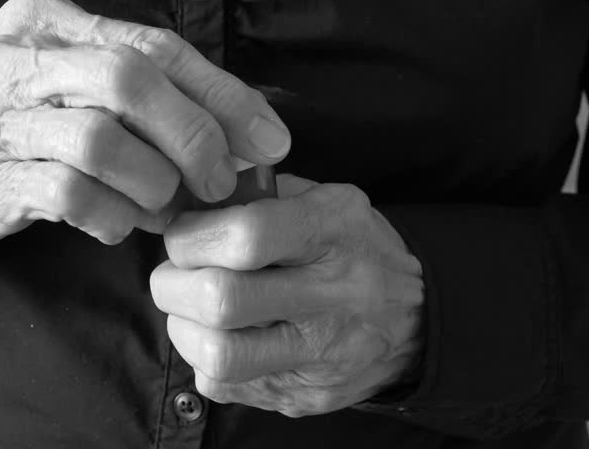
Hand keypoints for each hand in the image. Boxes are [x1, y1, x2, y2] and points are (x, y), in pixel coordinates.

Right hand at [0, 0, 289, 244]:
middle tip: (220, 181)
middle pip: (132, 80)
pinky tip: (119, 227)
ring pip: (102, 140)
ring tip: (163, 206)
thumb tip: (229, 139)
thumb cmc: (4, 113)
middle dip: (194, 135)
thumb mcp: (59, 76)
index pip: (157, 47)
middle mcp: (29, 59)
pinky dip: (111, 216)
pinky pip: (70, 195)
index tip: (269, 139)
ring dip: (152, 183)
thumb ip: (134, 92)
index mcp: (56, 23)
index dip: (223, 95)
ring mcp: (5, 117)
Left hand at [150, 175, 423, 416]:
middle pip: (222, 301)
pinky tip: (220, 337)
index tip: (183, 236)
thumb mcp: (325, 200)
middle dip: (172, 285)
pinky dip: (204, 360)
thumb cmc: (353, 248)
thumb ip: (260, 192)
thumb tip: (191, 199)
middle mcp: (333, 298)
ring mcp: (321, 357)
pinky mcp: (305, 396)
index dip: (192, 236)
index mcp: (333, 234)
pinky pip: (225, 386)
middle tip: (172, 276)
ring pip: (218, 356)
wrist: (416, 320)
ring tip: (190, 309)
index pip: (246, 237)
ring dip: (182, 328)